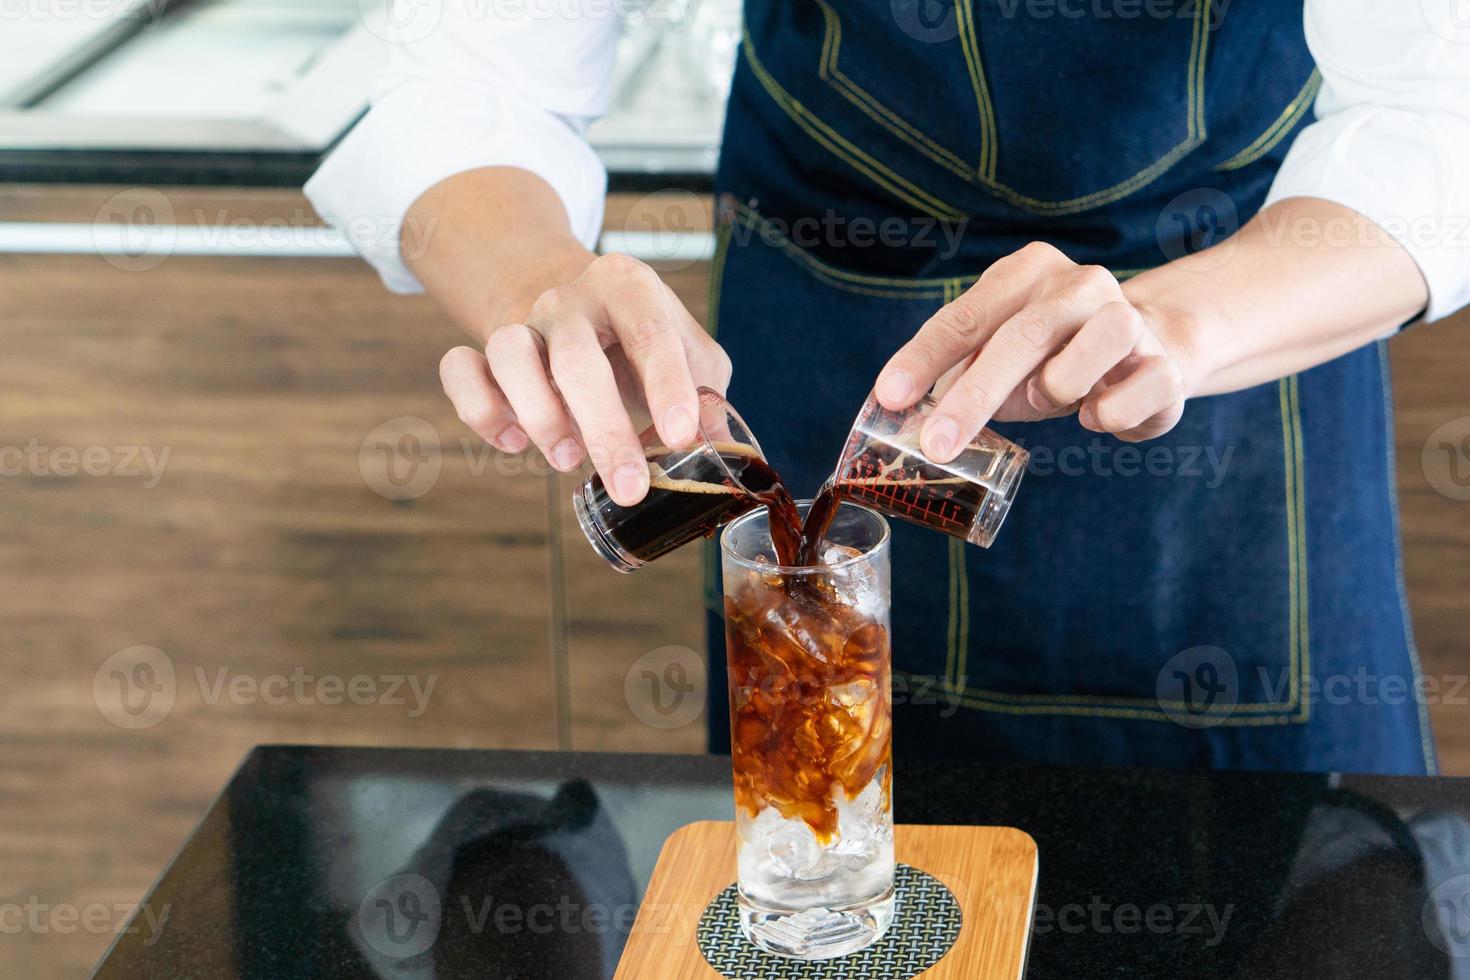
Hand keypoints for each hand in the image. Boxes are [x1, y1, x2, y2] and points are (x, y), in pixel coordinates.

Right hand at [437, 252, 731, 504]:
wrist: (580, 308)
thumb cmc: (644, 341)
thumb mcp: (690, 354)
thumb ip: (706, 395)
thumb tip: (714, 446)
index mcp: (629, 287)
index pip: (650, 333)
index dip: (666, 387)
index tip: (679, 438)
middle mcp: (571, 298)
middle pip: (577, 357)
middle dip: (604, 429)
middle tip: (628, 487)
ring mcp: (524, 322)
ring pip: (509, 353)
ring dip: (538, 415)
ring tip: (568, 459)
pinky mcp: (485, 350)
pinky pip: (459, 369)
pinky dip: (481, 409)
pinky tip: (512, 442)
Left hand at [875, 242, 1200, 459]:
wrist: (1154, 346)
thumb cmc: (1055, 354)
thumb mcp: (999, 352)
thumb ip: (959, 371)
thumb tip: (904, 413)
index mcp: (1028, 273)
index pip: (966, 315)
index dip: (924, 358)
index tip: (890, 397)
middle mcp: (1081, 285)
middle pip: (1022, 336)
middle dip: (973, 396)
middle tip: (936, 444)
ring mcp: (1129, 320)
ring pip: (1083, 360)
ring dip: (1054, 391)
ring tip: (1048, 398)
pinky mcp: (1164, 366)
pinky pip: (1128, 400)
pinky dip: (1106, 415)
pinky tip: (1096, 413)